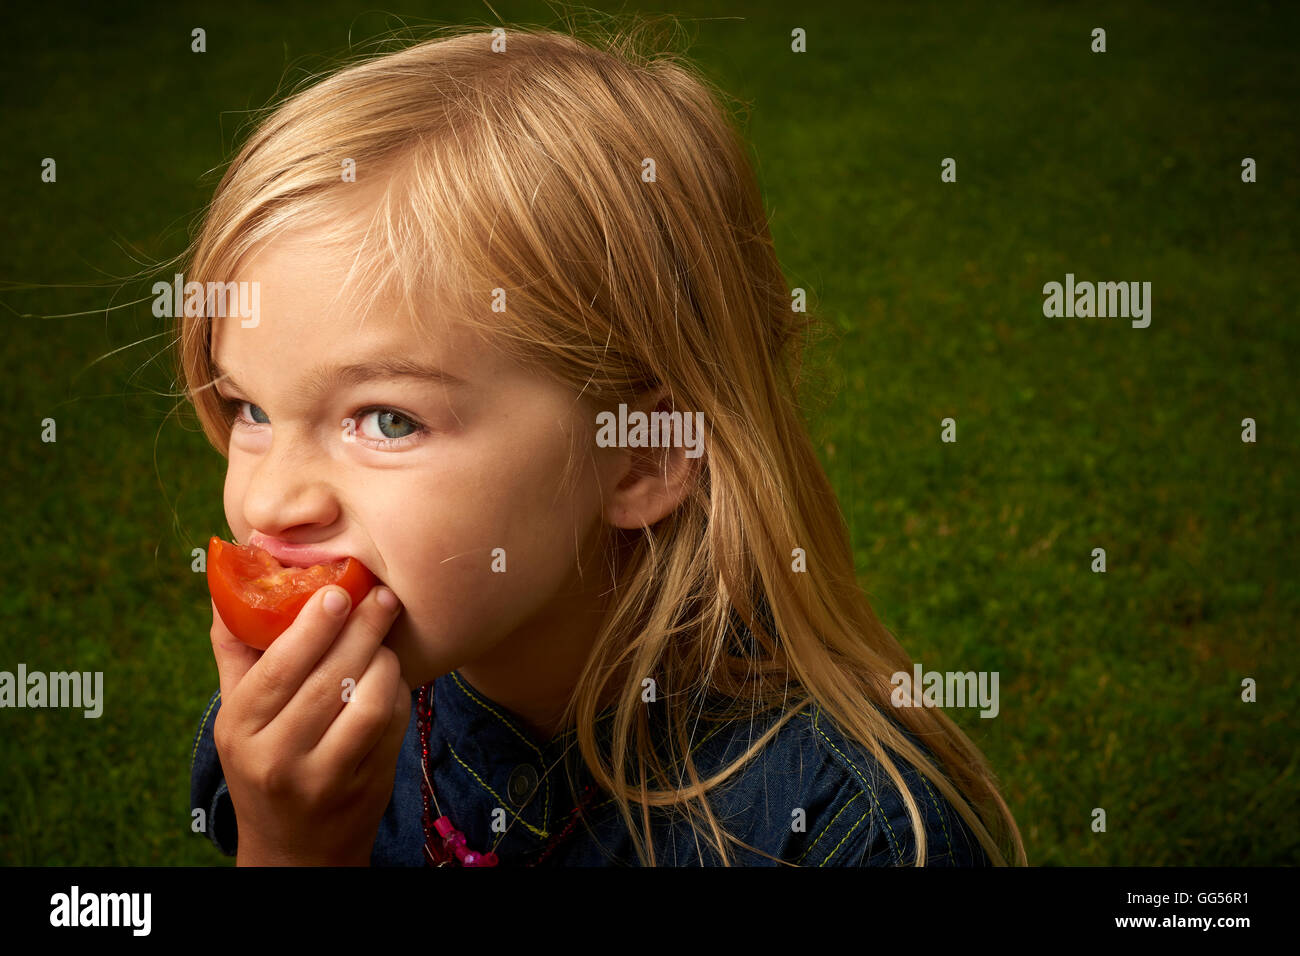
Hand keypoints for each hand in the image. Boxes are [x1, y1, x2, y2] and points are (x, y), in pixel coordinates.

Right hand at [209, 583, 409, 865]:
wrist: (294, 848)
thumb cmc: (262, 761)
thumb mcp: (237, 713)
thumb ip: (236, 649)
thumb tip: (230, 580)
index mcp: (239, 729)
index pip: (279, 668)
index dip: (313, 625)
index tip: (338, 590)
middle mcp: (277, 757)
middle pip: (330, 678)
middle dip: (362, 629)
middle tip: (381, 595)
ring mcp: (325, 776)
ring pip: (368, 700)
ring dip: (384, 659)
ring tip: (385, 633)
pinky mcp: (367, 785)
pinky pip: (392, 722)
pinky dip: (398, 690)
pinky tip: (392, 672)